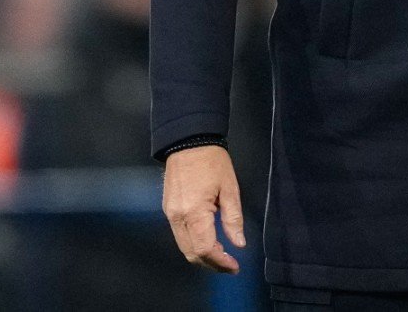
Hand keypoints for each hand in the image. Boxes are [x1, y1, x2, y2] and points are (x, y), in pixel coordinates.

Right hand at [162, 144, 246, 272]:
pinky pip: (180, 235)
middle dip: (211, 263)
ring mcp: (170, 214)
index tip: (234, 266)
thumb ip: (233, 219)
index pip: (205, 249)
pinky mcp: (168, 210)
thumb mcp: (230, 189)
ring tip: (222, 255)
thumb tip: (239, 244)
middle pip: (191, 253)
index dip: (220, 262)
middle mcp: (178, 217)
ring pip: (184, 247)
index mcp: (194, 212)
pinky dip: (194, 244)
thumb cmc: (212, 162)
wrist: (188, 141)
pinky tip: (209, 241)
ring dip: (202, 256)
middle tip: (230, 265)